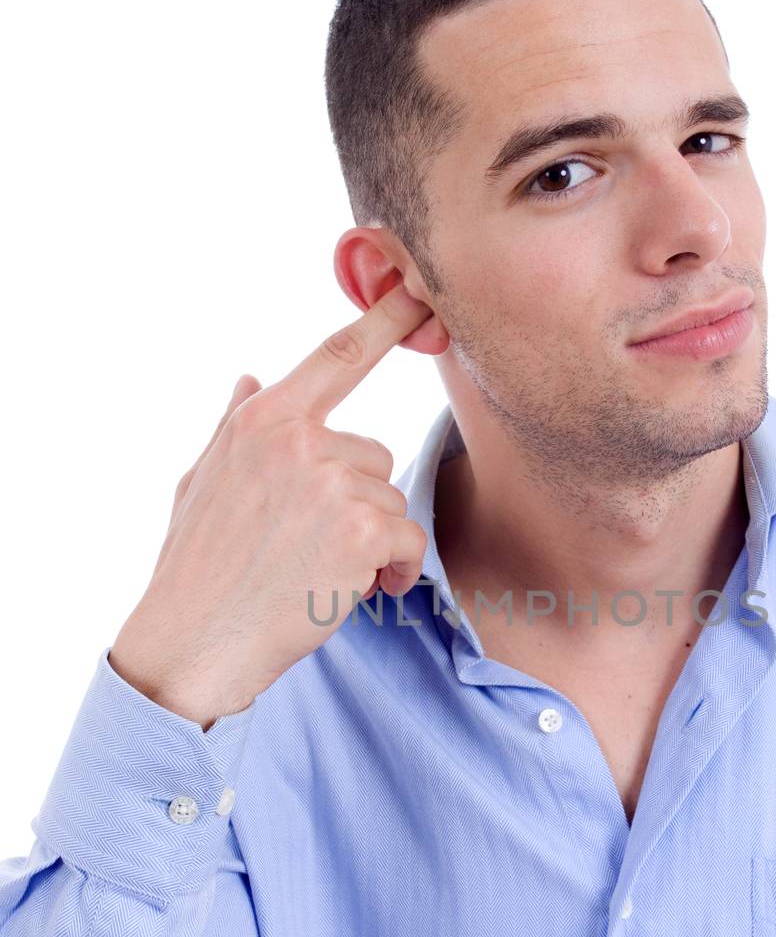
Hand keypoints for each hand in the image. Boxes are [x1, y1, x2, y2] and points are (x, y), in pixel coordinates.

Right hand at [109, 282, 435, 727]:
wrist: (194, 643)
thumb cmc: (197, 568)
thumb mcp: (202, 482)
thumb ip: (235, 426)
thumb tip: (250, 378)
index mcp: (262, 422)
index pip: (335, 358)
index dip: (384, 321)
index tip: (420, 293)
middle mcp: (298, 441)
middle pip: (373, 455)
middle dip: (357, 501)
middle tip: (311, 546)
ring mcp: (331, 483)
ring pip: (391, 500)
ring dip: (374, 540)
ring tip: (322, 571)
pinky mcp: (362, 530)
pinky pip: (409, 540)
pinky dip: (396, 570)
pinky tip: (358, 591)